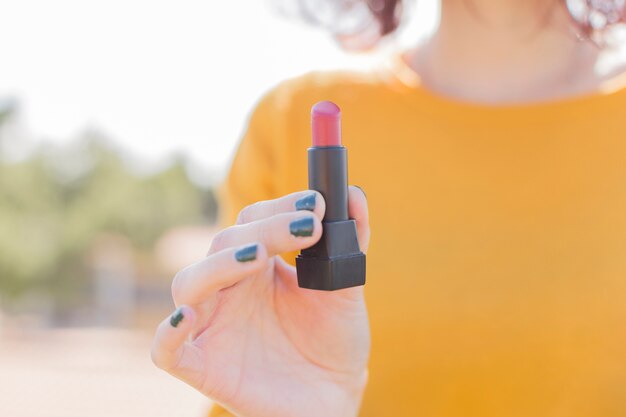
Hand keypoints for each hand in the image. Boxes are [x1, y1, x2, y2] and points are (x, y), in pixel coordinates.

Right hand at [151, 186, 370, 416]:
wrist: (334, 397)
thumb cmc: (333, 342)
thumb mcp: (345, 289)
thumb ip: (349, 244)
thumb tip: (355, 194)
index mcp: (259, 266)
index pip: (253, 221)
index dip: (280, 208)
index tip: (317, 204)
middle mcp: (230, 289)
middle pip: (224, 243)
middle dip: (264, 230)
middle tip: (307, 227)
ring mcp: (213, 326)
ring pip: (190, 284)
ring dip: (219, 265)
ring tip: (258, 256)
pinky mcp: (202, 366)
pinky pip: (167, 351)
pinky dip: (168, 334)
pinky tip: (189, 316)